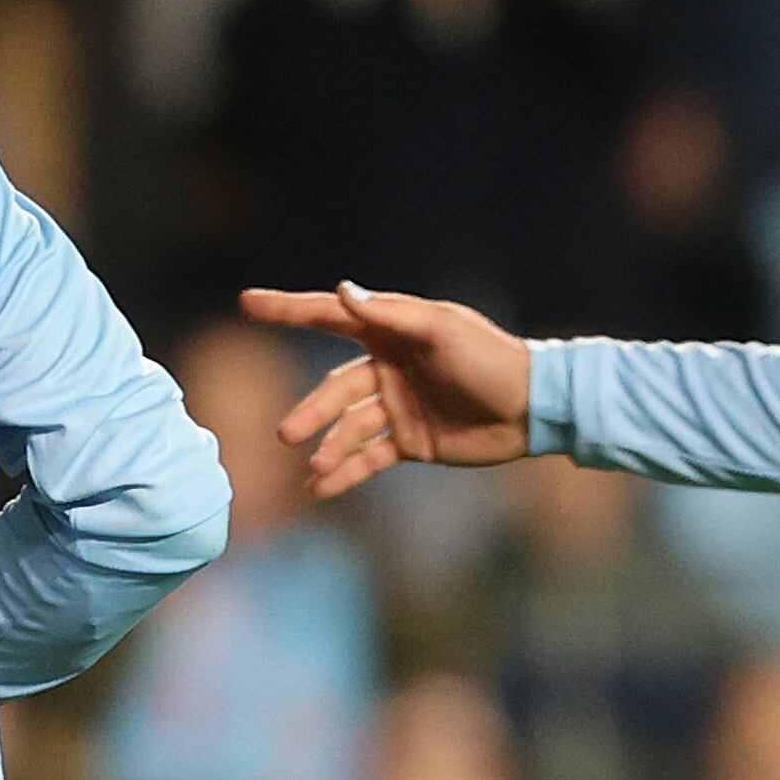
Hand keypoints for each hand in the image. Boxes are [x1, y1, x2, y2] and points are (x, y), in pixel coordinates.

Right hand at [251, 282, 534, 492]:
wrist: (533, 409)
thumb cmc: (491, 359)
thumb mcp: (442, 330)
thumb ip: (391, 314)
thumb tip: (344, 291)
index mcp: (392, 332)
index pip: (331, 317)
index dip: (288, 309)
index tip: (247, 303)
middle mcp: (389, 367)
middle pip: (336, 389)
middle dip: (312, 411)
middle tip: (287, 433)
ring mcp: (397, 406)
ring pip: (349, 427)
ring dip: (329, 447)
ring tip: (313, 466)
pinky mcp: (411, 442)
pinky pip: (369, 457)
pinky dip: (346, 473)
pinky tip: (321, 489)